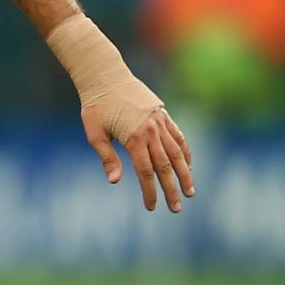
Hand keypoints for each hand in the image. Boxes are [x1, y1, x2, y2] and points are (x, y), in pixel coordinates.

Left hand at [82, 98, 194, 212]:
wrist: (105, 76)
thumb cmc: (96, 106)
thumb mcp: (94, 132)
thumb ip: (107, 157)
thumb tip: (115, 181)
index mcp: (133, 138)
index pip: (145, 172)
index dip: (149, 191)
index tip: (151, 207)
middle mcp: (151, 131)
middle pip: (165, 166)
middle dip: (171, 189)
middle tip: (176, 208)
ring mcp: (160, 122)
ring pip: (177, 153)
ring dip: (185, 173)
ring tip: (190, 191)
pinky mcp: (163, 115)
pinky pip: (178, 137)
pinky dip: (185, 152)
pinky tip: (188, 164)